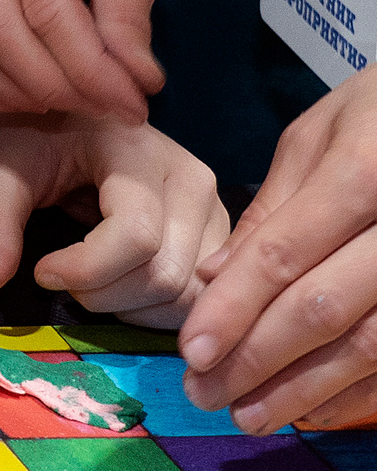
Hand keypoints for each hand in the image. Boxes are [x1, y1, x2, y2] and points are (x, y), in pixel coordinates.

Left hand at [0, 113, 222, 327]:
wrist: (75, 120)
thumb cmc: (41, 138)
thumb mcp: (4, 166)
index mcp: (140, 153)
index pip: (135, 236)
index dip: (85, 269)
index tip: (42, 270)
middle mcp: (191, 181)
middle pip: (164, 274)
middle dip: (103, 295)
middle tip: (64, 278)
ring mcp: (213, 210)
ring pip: (187, 294)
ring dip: (130, 308)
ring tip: (91, 281)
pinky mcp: (219, 237)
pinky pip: (199, 297)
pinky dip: (156, 311)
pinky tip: (121, 291)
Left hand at [181, 70, 376, 431]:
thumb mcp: (319, 137)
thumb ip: (270, 209)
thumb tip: (212, 276)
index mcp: (364, 174)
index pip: (285, 255)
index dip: (234, 308)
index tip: (191, 351)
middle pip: (324, 308)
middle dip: (257, 358)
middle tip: (203, 391)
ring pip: (368, 346)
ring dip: (303, 388)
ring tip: (246, 413)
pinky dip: (355, 391)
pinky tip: (311, 408)